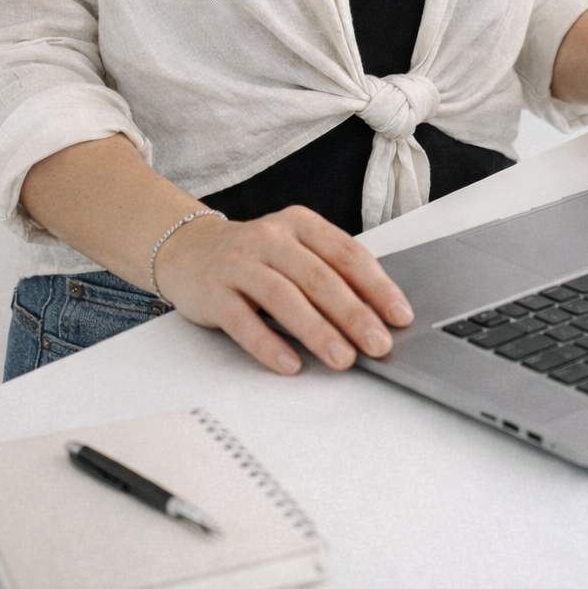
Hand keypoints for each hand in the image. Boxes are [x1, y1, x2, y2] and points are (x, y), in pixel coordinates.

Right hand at [155, 205, 413, 375]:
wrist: (189, 250)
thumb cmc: (255, 256)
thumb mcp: (294, 249)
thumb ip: (329, 272)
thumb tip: (376, 314)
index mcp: (300, 224)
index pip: (346, 253)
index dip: (376, 285)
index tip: (399, 316)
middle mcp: (271, 237)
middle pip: (319, 276)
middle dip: (353, 313)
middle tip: (378, 344)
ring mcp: (239, 263)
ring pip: (284, 296)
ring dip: (317, 330)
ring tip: (342, 359)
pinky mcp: (213, 291)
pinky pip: (243, 320)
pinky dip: (268, 344)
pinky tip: (290, 364)